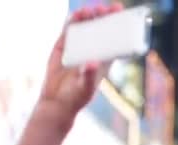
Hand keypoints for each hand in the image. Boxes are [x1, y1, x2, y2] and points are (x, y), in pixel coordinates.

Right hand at [38, 4, 122, 119]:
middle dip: (102, 17)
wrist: (57, 102)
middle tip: (104, 8)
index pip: (114, 39)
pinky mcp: (63, 47)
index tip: (120, 12)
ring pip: (84, 27)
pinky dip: (72, 22)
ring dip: (87, 17)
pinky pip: (68, 31)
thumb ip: (88, 75)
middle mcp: (92, 51)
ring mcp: (77, 47)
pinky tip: (76, 14)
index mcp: (103, 60)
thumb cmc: (77, 97)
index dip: (118, 25)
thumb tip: (92, 63)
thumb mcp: (85, 87)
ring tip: (89, 9)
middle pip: (99, 29)